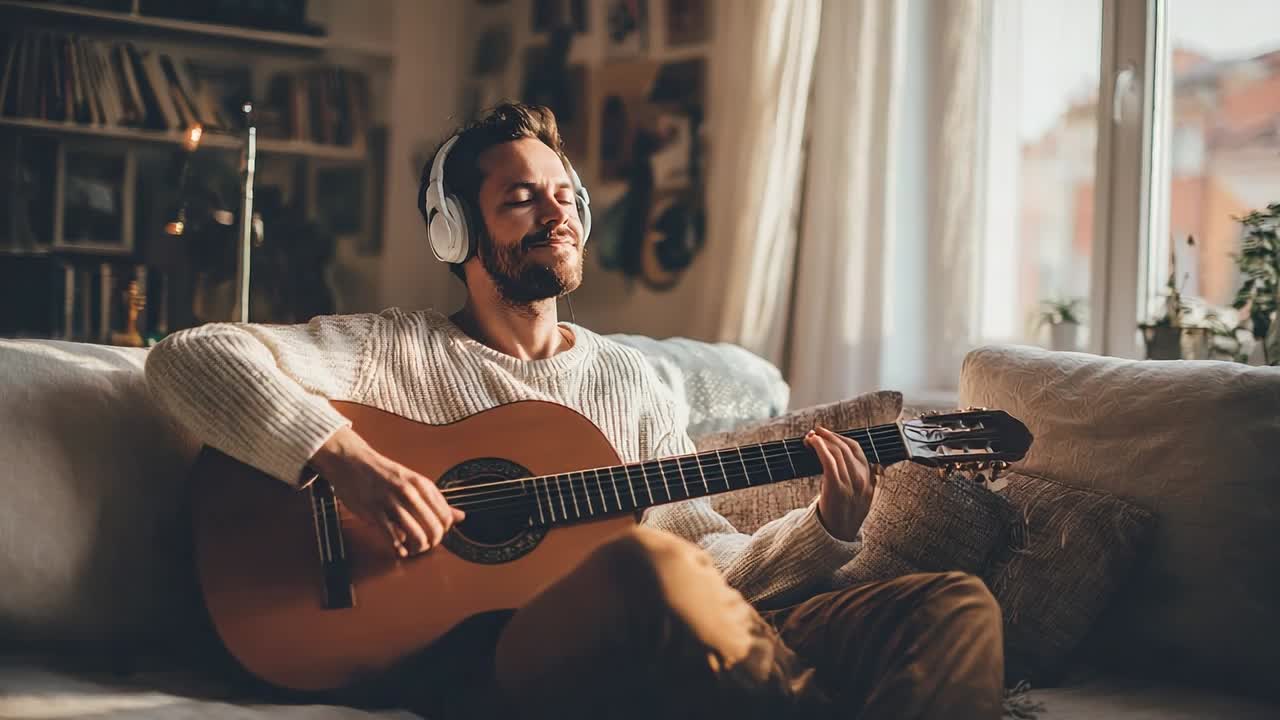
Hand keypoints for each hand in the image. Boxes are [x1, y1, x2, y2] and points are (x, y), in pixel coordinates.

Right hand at [310, 427, 464, 556]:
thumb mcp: (414, 482)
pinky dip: (399, 548)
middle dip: (432, 542)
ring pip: (416, 535)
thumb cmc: (383, 472)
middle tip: (426, 545)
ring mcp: (391, 503)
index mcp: (422, 484)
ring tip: (413, 549)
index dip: (444, 530)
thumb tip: (460, 517)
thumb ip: (436, 501)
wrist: (352, 461)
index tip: (436, 533)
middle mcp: (409, 493)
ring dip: (417, 548)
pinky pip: (393, 537)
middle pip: (434, 528)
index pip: (446, 516)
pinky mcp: (374, 512)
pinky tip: (399, 550)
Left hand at [805, 426, 877, 541]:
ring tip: (810, 437)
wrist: (837, 537)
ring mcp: (851, 483)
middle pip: (847, 448)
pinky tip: (812, 442)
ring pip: (837, 452)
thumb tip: (868, 466)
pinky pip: (829, 459)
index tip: (828, 435)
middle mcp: (863, 480)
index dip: (841, 439)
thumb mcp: (860, 498)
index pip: (858, 450)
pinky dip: (820, 446)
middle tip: (817, 431)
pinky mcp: (836, 486)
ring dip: (822, 440)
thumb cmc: (843, 516)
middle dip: (830, 436)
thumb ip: (862, 481)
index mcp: (869, 480)